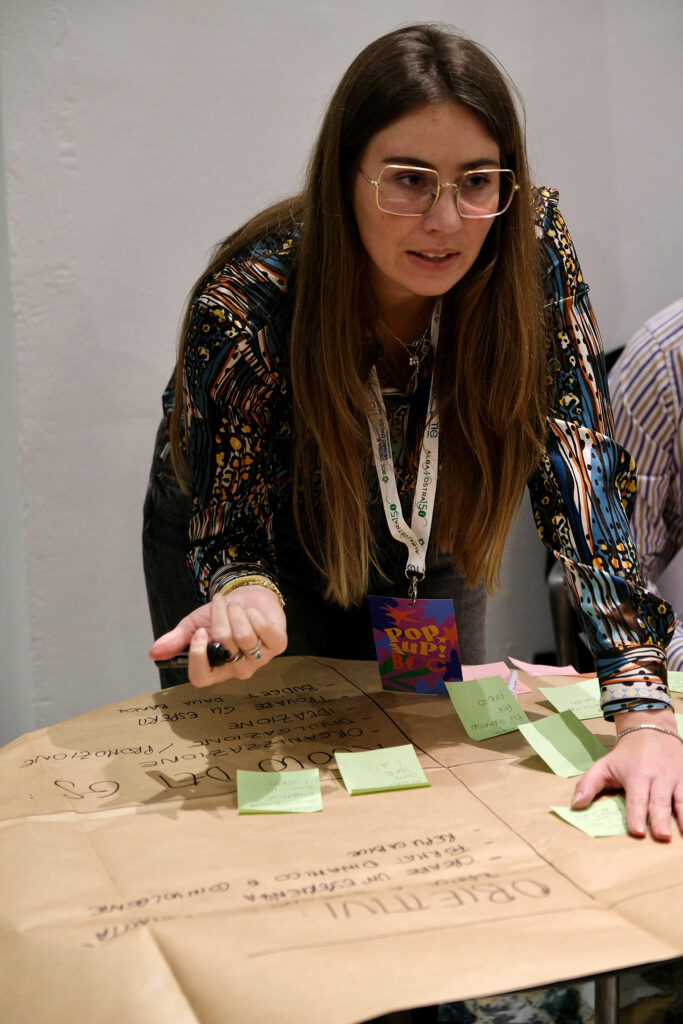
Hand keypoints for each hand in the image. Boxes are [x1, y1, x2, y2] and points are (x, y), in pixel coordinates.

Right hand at [149, 586, 286, 686]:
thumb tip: (154, 653)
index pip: (201, 678)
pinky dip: (255, 614)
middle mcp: (237, 669)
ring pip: (243, 637)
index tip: (200, 631)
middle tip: (221, 606)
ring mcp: (258, 659)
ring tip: (236, 608)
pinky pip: (264, 630)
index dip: (199, 654)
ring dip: (236, 612)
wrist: (246, 598)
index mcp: (214, 669)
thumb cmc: (221, 616)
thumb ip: (176, 640)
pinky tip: (253, 614)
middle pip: (223, 646)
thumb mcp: (194, 625)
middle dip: (219, 617)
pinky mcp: (278, 646)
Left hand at [571, 709, 682, 840]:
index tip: (637, 831)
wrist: (651, 730)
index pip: (636, 798)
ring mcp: (675, 777)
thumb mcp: (604, 765)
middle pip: (658, 800)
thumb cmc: (625, 756)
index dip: (636, 814)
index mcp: (636, 774)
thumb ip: (588, 785)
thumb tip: (575, 805)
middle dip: (660, 819)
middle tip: (661, 836)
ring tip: (681, 835)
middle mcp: (657, 776)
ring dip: (682, 817)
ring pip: (680, 798)